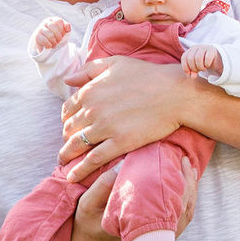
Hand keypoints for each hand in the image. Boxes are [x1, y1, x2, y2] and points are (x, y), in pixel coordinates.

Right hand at [32, 17, 71, 51]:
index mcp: (52, 20)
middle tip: (59, 40)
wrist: (47, 44)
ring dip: (54, 42)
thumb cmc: (56, 36)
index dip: (62, 29)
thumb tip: (67, 28)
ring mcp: (40, 29)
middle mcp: (45, 23)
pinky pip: (45, 41)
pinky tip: (50, 46)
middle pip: (53, 27)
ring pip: (50, 35)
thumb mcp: (63, 31)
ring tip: (55, 44)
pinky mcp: (37, 36)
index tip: (63, 35)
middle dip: (58, 36)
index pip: (58, 21)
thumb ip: (67, 27)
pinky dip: (49, 45)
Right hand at [54, 157, 198, 240]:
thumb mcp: (85, 204)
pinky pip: (175, 225)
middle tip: (187, 163)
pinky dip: (181, 206)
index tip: (180, 161)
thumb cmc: (81, 228)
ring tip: (188, 173)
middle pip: (184, 211)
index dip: (182, 182)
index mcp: (138, 226)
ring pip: (182, 219)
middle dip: (190, 185)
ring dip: (189, 196)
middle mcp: (150, 238)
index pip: (171, 204)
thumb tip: (122, 164)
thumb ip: (103, 185)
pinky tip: (179, 191)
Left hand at [58, 56, 192, 180]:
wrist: (176, 93)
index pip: (67, 109)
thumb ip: (90, 70)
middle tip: (68, 145)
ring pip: (77, 145)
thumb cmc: (149, 75)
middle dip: (67, 137)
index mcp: (90, 91)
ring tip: (63, 162)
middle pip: (70, 129)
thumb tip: (67, 78)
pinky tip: (73, 176)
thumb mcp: (116, 63)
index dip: (67, 119)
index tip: (69, 126)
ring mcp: (105, 127)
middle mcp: (93, 110)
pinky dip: (80, 169)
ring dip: (67, 155)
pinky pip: (94, 159)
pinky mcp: (120, 143)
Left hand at [182, 45, 221, 78]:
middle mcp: (196, 47)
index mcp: (190, 51)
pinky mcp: (212, 50)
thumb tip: (193, 76)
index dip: (185, 67)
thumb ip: (192, 72)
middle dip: (193, 68)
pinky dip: (207, 64)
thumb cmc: (203, 63)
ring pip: (198, 58)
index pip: (184, 57)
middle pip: (190, 58)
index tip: (189, 73)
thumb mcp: (196, 68)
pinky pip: (207, 58)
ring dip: (200, 66)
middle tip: (198, 71)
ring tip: (203, 69)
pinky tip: (207, 65)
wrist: (215, 59)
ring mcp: (204, 47)